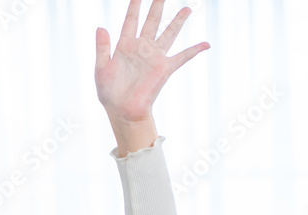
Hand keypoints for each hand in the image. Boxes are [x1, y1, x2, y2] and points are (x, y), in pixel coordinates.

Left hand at [95, 0, 208, 151]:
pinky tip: (206, 44)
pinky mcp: (164, 68)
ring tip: (187, 9)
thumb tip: (101, 27)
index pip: (131, 21)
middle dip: (157, 6)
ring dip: (178, 21)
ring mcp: (154, 57)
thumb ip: (102, 48)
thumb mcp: (101, 68)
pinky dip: (194, 50)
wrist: (123, 111)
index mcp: (125, 46)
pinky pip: (182, 57)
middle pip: (152, 21)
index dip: (134, 6)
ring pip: (169, 33)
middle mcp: (142, 48)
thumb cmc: (110, 93)